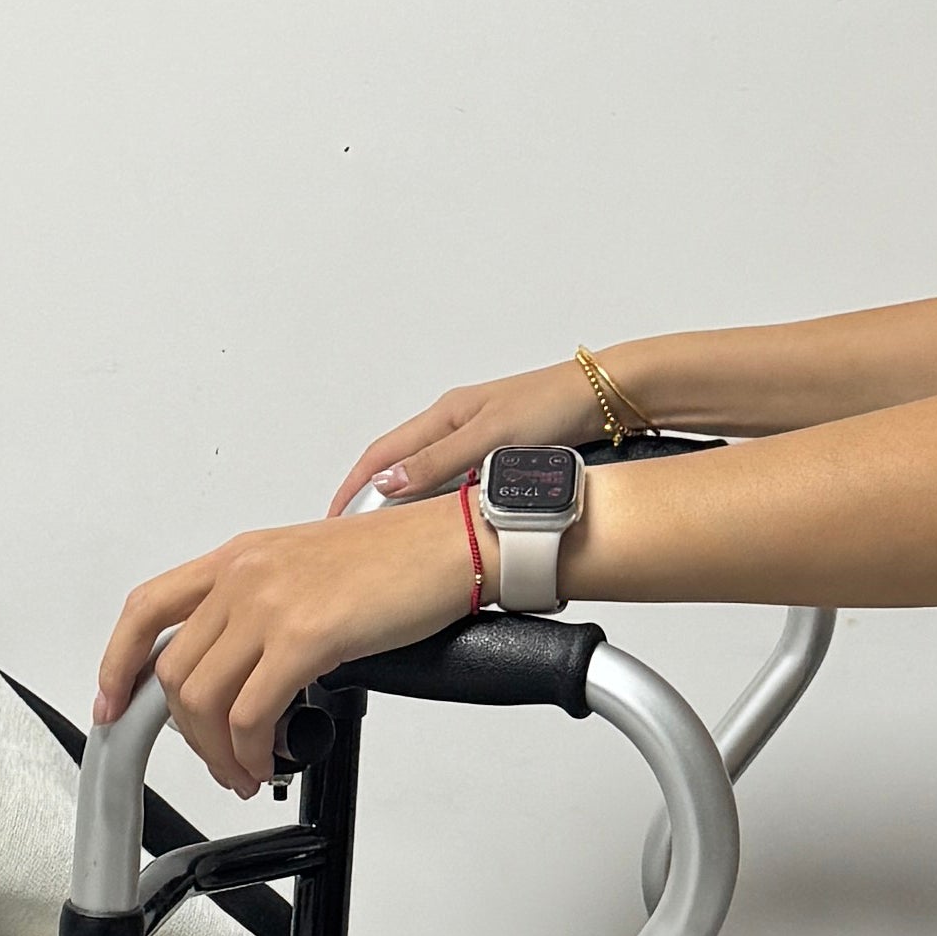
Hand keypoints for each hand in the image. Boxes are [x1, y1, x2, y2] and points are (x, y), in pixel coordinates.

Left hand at [95, 497, 481, 792]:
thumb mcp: (306, 569)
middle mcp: (244, 575)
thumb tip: (243, 668)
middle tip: (216, 760)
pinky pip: (251, 713)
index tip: (113, 703)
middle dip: (186, 732)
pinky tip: (269, 761)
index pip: (147, 609)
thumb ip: (261, 607)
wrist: (455, 542)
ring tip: (245, 770)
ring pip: (204, 699)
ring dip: (218, 752)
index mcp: (238, 557)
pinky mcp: (305, 636)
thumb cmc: (398, 558)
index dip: (117, 663)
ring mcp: (269, 603)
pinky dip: (251, 751)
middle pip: (173, 670)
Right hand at [325, 356, 598, 520]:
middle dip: (371, 497)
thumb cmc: (552, 405)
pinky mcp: (498, 456)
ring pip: (426, 477)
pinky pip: (454, 483)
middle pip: (398, 466)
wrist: (601, 399)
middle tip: (354, 535)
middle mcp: (455, 427)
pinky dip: (437, 503)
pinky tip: (440, 523)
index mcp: (444, 416)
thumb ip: (439, 461)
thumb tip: (388, 481)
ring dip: (405, 502)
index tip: (335, 518)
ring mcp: (475, 441)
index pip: (381, 454)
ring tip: (389, 535)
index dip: (354, 486)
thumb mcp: (490, 435)